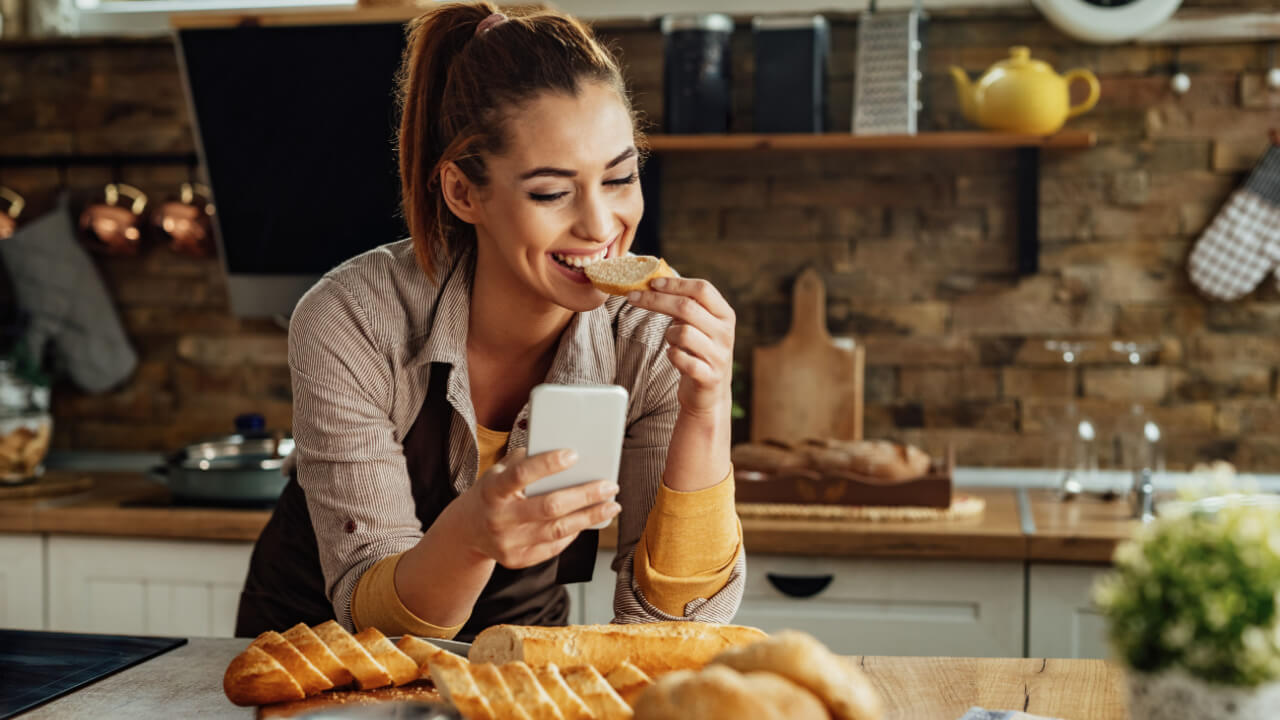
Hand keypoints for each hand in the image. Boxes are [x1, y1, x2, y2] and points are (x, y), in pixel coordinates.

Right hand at [450, 448, 619, 568]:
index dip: (548, 464)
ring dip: (589, 517)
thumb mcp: (500, 471)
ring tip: (611, 505)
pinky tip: (589, 519)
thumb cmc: (493, 492)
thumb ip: (528, 461)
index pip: (521, 474)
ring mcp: (507, 543)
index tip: (574, 455)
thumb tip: (569, 456)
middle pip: (548, 507)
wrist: (467, 530)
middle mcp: (498, 518)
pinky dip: (574, 532)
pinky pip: (553, 546)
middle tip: (610, 485)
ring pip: (557, 530)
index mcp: (492, 489)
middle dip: (584, 495)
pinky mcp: (516, 560)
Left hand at [628, 277, 735, 416]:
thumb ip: (685, 304)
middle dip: (656, 300)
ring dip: (668, 334)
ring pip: (682, 333)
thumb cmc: (699, 351)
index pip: (702, 289)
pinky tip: (673, 356)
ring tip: (671, 340)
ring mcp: (719, 355)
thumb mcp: (699, 325)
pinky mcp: (708, 376)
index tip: (652, 282)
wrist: (710, 393)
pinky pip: (680, 358)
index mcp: (725, 314)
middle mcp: (725, 333)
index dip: (675, 283)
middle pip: (687, 307)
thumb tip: (655, 281)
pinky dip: (671, 355)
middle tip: (633, 297)